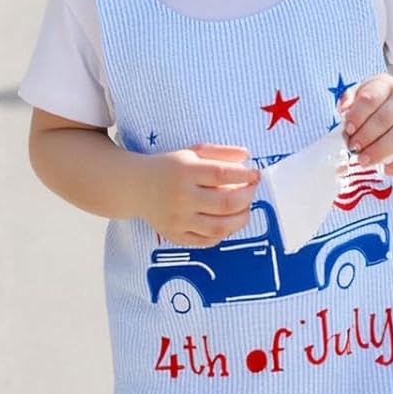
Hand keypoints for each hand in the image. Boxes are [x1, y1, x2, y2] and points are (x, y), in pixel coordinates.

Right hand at [136, 142, 261, 246]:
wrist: (136, 187)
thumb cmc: (170, 168)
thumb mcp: (193, 152)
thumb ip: (221, 152)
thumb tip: (247, 156)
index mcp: (184, 171)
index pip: (222, 174)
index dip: (245, 175)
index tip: (255, 174)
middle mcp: (180, 197)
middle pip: (225, 202)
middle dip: (247, 197)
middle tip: (251, 191)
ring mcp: (178, 220)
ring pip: (220, 226)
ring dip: (240, 218)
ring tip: (244, 209)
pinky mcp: (175, 236)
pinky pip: (207, 241)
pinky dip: (223, 233)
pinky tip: (227, 222)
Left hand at [338, 75, 392, 177]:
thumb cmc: (388, 102)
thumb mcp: (370, 90)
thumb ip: (352, 98)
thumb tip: (342, 110)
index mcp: (387, 86)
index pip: (370, 98)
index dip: (356, 115)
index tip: (347, 129)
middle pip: (383, 120)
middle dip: (363, 137)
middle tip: (352, 148)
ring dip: (378, 151)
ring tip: (362, 161)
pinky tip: (386, 169)